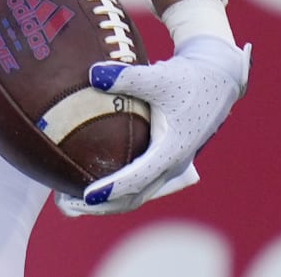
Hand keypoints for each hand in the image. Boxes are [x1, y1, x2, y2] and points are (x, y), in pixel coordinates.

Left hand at [55, 34, 250, 215]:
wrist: (216, 80)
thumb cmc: (188, 78)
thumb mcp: (161, 77)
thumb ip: (128, 77)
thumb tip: (92, 74)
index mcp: (172, 151)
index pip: (138, 178)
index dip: (111, 188)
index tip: (84, 195)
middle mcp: (172, 165)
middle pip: (134, 197)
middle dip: (101, 205)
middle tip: (64, 204)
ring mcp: (170, 165)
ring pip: (136, 193)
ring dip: (106, 201)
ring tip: (67, 202)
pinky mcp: (164, 159)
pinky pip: (137, 181)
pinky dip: (114, 186)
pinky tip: (85, 177)